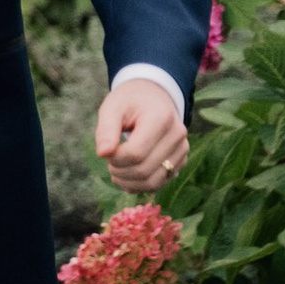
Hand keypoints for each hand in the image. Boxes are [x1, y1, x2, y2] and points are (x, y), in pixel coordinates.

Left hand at [95, 77, 186, 193]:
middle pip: (144, 169)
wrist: (153, 97)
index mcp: (161, 118)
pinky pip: (160, 183)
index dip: (115, 159)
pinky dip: (139, 185)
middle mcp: (177, 135)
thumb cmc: (129, 102)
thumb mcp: (113, 107)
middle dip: (120, 172)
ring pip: (153, 182)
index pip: (136, 152)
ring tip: (115, 173)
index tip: (105, 153)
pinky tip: (126, 177)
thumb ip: (106, 129)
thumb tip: (102, 154)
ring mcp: (182, 150)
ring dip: (129, 183)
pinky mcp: (181, 161)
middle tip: (108, 163)